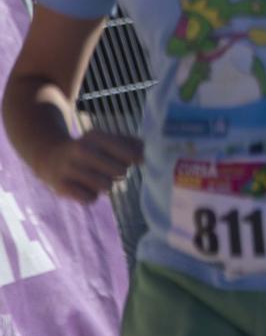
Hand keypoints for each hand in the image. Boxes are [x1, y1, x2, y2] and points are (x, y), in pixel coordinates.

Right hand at [23, 129, 142, 204]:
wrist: (49, 156)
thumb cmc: (88, 149)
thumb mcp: (106, 140)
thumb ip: (130, 143)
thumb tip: (146, 154)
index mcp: (96, 136)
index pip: (129, 155)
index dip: (135, 160)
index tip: (134, 160)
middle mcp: (81, 150)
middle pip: (120, 172)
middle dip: (119, 174)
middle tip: (110, 170)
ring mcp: (69, 168)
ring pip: (106, 187)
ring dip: (106, 186)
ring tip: (96, 178)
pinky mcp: (60, 186)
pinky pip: (90, 199)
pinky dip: (90, 196)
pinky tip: (82, 187)